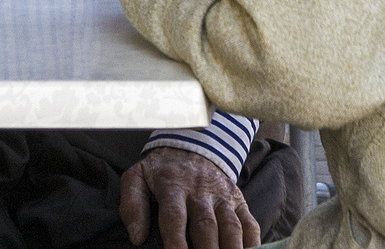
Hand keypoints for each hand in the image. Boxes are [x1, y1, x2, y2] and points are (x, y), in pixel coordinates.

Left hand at [120, 149, 260, 248]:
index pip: (175, 216)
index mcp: (172, 186)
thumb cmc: (161, 171)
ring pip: (230, 226)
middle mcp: (199, 191)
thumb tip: (136, 237)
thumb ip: (132, 203)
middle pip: (206, 225)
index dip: (176, 241)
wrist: (191, 144)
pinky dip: (253, 243)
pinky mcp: (238, 200)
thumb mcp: (137, 177)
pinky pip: (250, 223)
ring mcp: (222, 195)